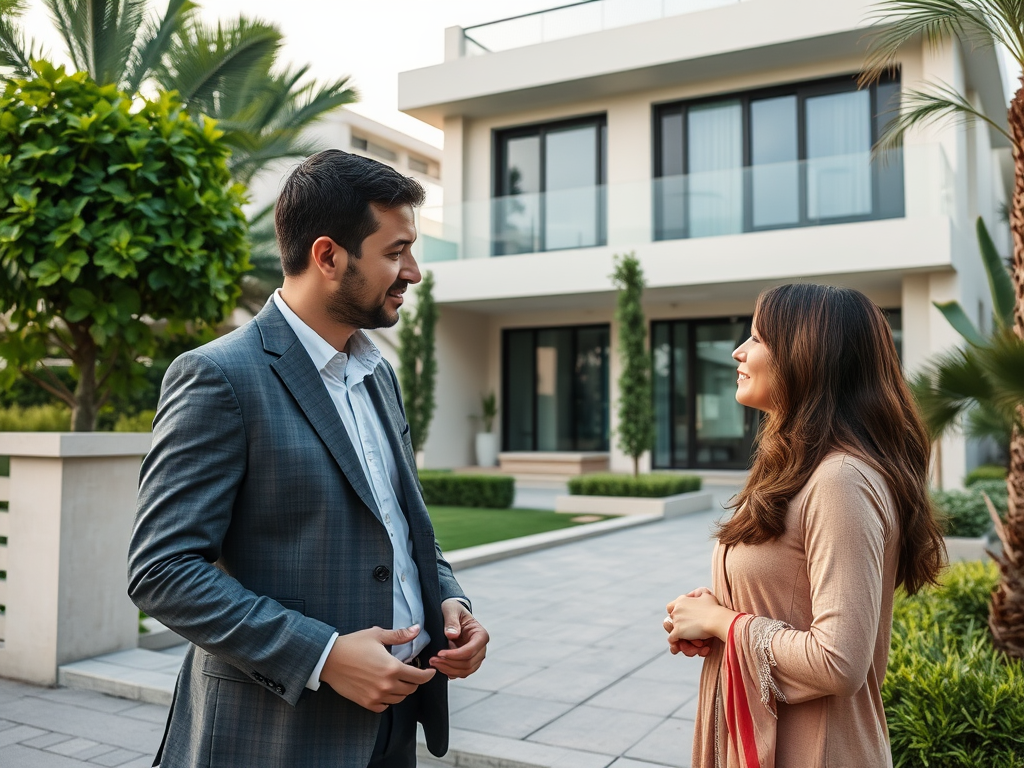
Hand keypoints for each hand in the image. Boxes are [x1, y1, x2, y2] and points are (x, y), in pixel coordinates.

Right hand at [320, 625, 435, 712]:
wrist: (329, 659)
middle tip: (412, 672)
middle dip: (415, 681)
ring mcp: (376, 696)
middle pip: (411, 689)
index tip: (431, 671)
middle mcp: (386, 685)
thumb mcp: (377, 635)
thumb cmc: (353, 644)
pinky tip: (386, 690)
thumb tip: (416, 629)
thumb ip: (399, 635)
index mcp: (392, 668)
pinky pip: (384, 706)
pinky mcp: (366, 702)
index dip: (428, 675)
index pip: (419, 677)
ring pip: (399, 699)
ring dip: (402, 690)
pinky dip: (388, 700)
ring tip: (398, 680)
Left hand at [429, 599, 488, 678]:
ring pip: (465, 671)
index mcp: (480, 635)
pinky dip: (450, 672)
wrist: (453, 613)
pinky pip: (461, 673)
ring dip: (448, 669)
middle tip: (432, 660)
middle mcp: (481, 648)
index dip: (455, 655)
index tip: (440, 653)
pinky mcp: (468, 662)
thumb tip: (452, 634)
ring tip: (434, 662)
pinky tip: (439, 665)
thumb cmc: (454, 609)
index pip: (470, 651)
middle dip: (449, 663)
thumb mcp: (451, 609)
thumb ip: (451, 621)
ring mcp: (475, 657)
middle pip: (468, 663)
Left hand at [666, 587, 736, 647]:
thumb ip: (701, 593)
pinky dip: (675, 645)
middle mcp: (676, 610)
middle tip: (688, 632)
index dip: (674, 613)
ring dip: (679, 637)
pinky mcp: (678, 631)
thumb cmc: (714, 608)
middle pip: (672, 621)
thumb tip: (700, 592)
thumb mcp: (707, 596)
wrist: (717, 619)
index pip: (670, 607)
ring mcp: (676, 621)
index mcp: (681, 601)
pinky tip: (677, 649)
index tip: (682, 619)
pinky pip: (672, 640)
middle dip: (678, 627)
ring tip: (687, 642)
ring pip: (672, 631)